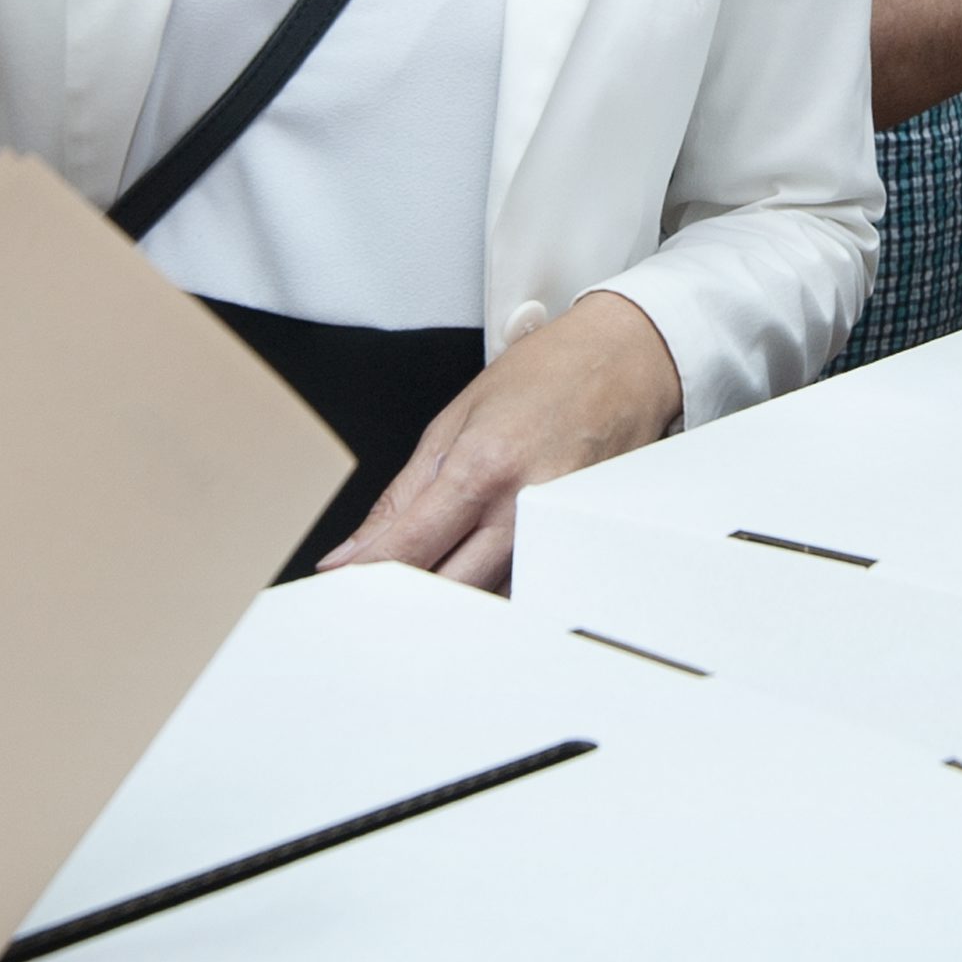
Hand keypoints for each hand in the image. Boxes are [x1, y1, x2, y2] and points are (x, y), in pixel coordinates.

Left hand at [316, 290, 682, 591]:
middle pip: (447, 588)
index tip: (334, 586)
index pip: (408, 546)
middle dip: (402, 600)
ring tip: (421, 588)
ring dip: (449, 601)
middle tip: (368, 598)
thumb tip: (353, 550)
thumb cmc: (545, 377)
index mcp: (481, 467)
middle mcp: (521, 506)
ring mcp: (555, 532)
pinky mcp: (579, 545)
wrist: (626, 360)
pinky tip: (473, 582)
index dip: (364, 574)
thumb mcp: (454, 421)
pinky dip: (493, 594)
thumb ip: (401, 496)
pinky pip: (527, 592)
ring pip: (489, 601)